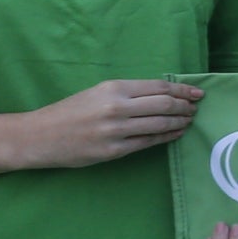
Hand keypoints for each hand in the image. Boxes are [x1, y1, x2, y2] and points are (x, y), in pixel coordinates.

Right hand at [7, 78, 204, 169]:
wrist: (40, 136)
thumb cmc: (70, 111)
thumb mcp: (97, 93)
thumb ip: (127, 94)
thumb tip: (162, 94)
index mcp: (112, 88)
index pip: (158, 87)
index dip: (182, 90)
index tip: (197, 93)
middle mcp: (116, 107)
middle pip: (164, 105)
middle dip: (185, 107)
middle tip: (196, 108)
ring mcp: (115, 131)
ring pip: (159, 125)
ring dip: (179, 123)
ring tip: (189, 121)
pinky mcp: (113, 151)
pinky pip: (147, 143)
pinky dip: (166, 137)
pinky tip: (175, 134)